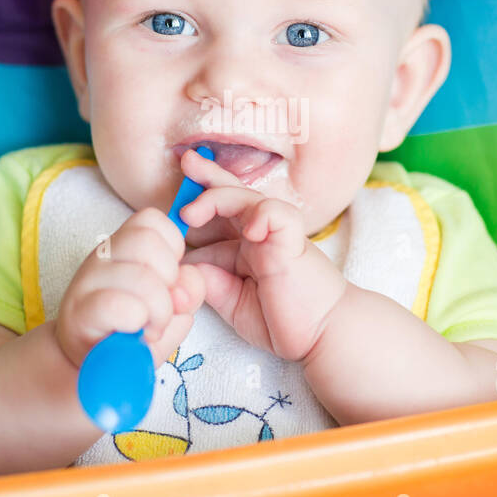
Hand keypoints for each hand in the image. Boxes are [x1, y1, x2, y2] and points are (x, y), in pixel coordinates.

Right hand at [55, 207, 205, 369]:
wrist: (95, 365)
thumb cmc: (135, 332)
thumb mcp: (173, 307)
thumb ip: (190, 291)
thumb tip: (185, 290)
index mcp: (123, 246)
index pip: (152, 220)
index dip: (173, 248)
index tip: (170, 279)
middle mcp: (103, 255)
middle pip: (147, 241)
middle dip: (170, 278)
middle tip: (163, 307)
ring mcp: (88, 281)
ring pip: (140, 276)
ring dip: (159, 309)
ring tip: (152, 328)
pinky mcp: (80, 312)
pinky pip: (119, 305)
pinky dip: (137, 321)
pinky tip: (134, 333)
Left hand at [177, 148, 347, 361]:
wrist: (325, 335)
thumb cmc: (285, 320)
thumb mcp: (233, 302)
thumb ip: (210, 282)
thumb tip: (182, 265)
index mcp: (245, 246)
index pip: (219, 215)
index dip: (197, 204)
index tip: (171, 201)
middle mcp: (260, 234)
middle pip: (232, 194)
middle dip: (207, 176)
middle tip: (185, 161)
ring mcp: (277, 234)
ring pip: (248, 198)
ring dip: (217, 197)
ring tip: (190, 213)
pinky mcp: (294, 241)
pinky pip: (279, 215)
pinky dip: (263, 215)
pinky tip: (250, 230)